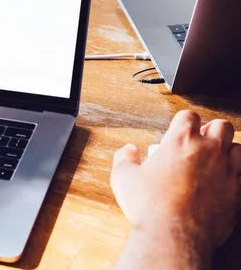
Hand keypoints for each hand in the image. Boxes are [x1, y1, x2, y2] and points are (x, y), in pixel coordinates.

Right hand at [111, 110, 240, 257]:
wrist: (174, 235)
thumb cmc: (149, 205)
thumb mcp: (123, 178)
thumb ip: (124, 158)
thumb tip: (128, 150)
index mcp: (180, 141)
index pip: (188, 116)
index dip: (183, 122)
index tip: (177, 133)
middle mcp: (208, 150)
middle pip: (220, 126)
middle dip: (211, 131)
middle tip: (199, 144)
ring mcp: (226, 170)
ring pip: (237, 147)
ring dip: (227, 150)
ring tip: (214, 160)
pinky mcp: (237, 191)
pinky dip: (235, 172)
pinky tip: (223, 180)